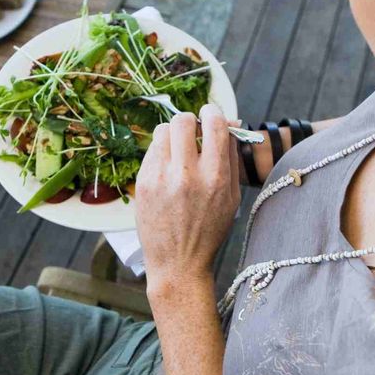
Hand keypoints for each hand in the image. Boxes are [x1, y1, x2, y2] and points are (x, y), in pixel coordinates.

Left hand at [133, 105, 239, 300]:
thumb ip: (231, 157)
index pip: (214, 124)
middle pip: (182, 120)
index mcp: (216, 177)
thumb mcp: (232, 197)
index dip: (213, 112)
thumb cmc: (209, 230)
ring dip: (172, 134)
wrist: (178, 263)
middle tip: (192, 132)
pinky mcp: (143, 183)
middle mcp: (187, 175)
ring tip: (178, 151)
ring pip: (162, 131)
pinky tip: (166, 169)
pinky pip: (151, 151)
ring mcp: (161, 178)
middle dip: (189, 121)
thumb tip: (231, 123)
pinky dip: (160, 153)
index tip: (211, 114)